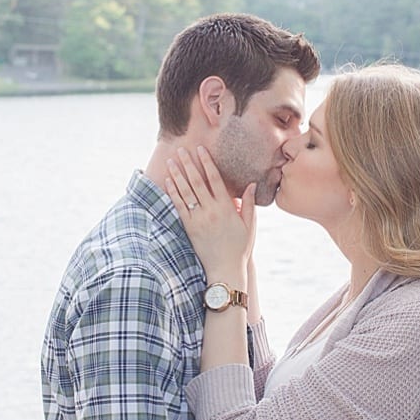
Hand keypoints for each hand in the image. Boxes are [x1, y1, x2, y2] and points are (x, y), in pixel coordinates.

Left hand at [165, 146, 253, 282]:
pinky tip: (169, 182)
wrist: (225, 269)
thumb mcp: (250, 225)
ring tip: (170, 161)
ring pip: (185, 193)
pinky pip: (179, 207)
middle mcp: (210, 211)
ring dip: (177, 175)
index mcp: (226, 208)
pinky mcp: (189, 228)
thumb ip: (250, 204)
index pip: (215, 180)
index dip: (207, 163)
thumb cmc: (240, 248)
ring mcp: (198, 220)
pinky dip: (173, 193)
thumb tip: (251, 185)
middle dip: (188, 164)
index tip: (201, 150)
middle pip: (196, 182)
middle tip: (181, 150)